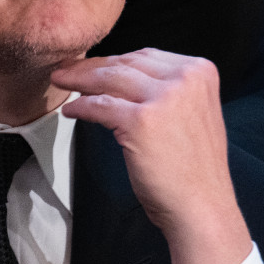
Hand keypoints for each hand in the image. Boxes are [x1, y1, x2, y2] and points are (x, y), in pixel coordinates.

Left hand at [54, 49, 251, 263]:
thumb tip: (125, 77)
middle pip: (126, 63)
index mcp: (201, 71)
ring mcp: (164, 97)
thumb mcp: (193, 112)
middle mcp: (185, 78)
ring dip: (79, 79)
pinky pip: (100, 106)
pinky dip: (81, 107)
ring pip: (109, 79)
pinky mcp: (140, 121)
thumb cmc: (193, 169)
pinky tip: (71, 110)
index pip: (147, 57)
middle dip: (92, 66)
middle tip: (67, 69)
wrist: (202, 206)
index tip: (94, 65)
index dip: (115, 60)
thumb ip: (169, 90)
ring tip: (61, 81)